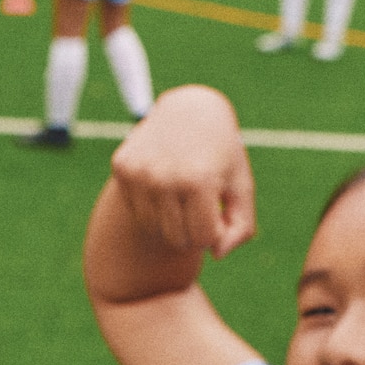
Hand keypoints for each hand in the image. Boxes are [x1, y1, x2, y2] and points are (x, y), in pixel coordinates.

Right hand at [110, 85, 256, 257]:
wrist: (190, 108)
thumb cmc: (222, 154)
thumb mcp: (242, 186)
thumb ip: (241, 228)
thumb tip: (216, 255)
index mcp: (199, 180)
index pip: (204, 240)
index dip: (215, 232)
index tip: (219, 212)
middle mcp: (164, 176)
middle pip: (178, 239)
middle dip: (193, 231)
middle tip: (201, 207)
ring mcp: (139, 172)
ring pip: (154, 230)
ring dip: (171, 221)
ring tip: (184, 197)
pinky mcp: (122, 167)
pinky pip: (137, 212)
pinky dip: (152, 207)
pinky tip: (164, 185)